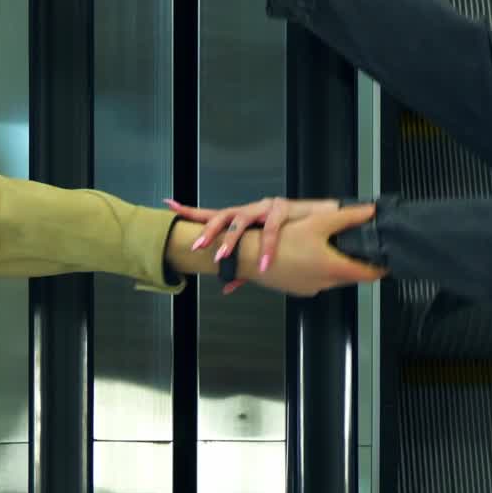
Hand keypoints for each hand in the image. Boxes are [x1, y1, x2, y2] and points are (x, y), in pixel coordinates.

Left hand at [165, 195, 339, 292]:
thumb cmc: (290, 234)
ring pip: (242, 220)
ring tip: (222, 257)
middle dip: (208, 231)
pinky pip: (272, 229)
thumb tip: (226, 287)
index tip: (170, 205)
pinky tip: (263, 265)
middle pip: (222, 216)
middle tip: (198, 246)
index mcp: (241, 220)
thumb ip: (243, 270)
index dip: (190, 211)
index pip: (211, 215)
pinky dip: (266, 249)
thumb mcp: (261, 254)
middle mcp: (249, 210)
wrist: (321, 220)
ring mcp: (265, 208)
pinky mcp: (283, 209)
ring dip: (231, 241)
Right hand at [250, 203, 385, 297]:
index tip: (387, 261)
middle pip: (352, 277)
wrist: (251, 259)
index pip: (369, 274)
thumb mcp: (318, 222)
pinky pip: (318, 281)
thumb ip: (347, 217)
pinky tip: (312, 257)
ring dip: (339, 267)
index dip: (381, 268)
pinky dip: (322, 271)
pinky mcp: (300, 290)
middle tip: (363, 248)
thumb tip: (370, 211)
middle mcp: (326, 284)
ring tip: (338, 249)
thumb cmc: (282, 242)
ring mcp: (312, 289)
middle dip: (359, 264)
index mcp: (335, 268)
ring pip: (335, 279)